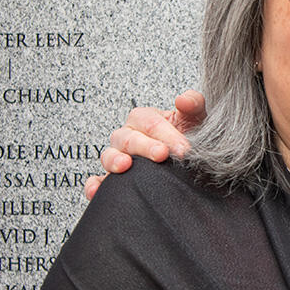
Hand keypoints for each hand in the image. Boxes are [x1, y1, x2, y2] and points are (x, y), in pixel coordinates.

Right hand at [84, 91, 206, 200]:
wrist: (187, 157)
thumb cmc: (188, 135)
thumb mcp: (194, 118)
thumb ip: (193, 103)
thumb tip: (183, 100)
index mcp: (143, 118)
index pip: (150, 123)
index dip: (167, 134)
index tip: (184, 148)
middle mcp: (127, 136)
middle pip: (130, 139)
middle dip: (146, 147)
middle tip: (163, 155)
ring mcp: (118, 156)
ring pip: (109, 156)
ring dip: (115, 160)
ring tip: (126, 165)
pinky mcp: (114, 177)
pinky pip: (98, 180)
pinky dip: (95, 184)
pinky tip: (97, 190)